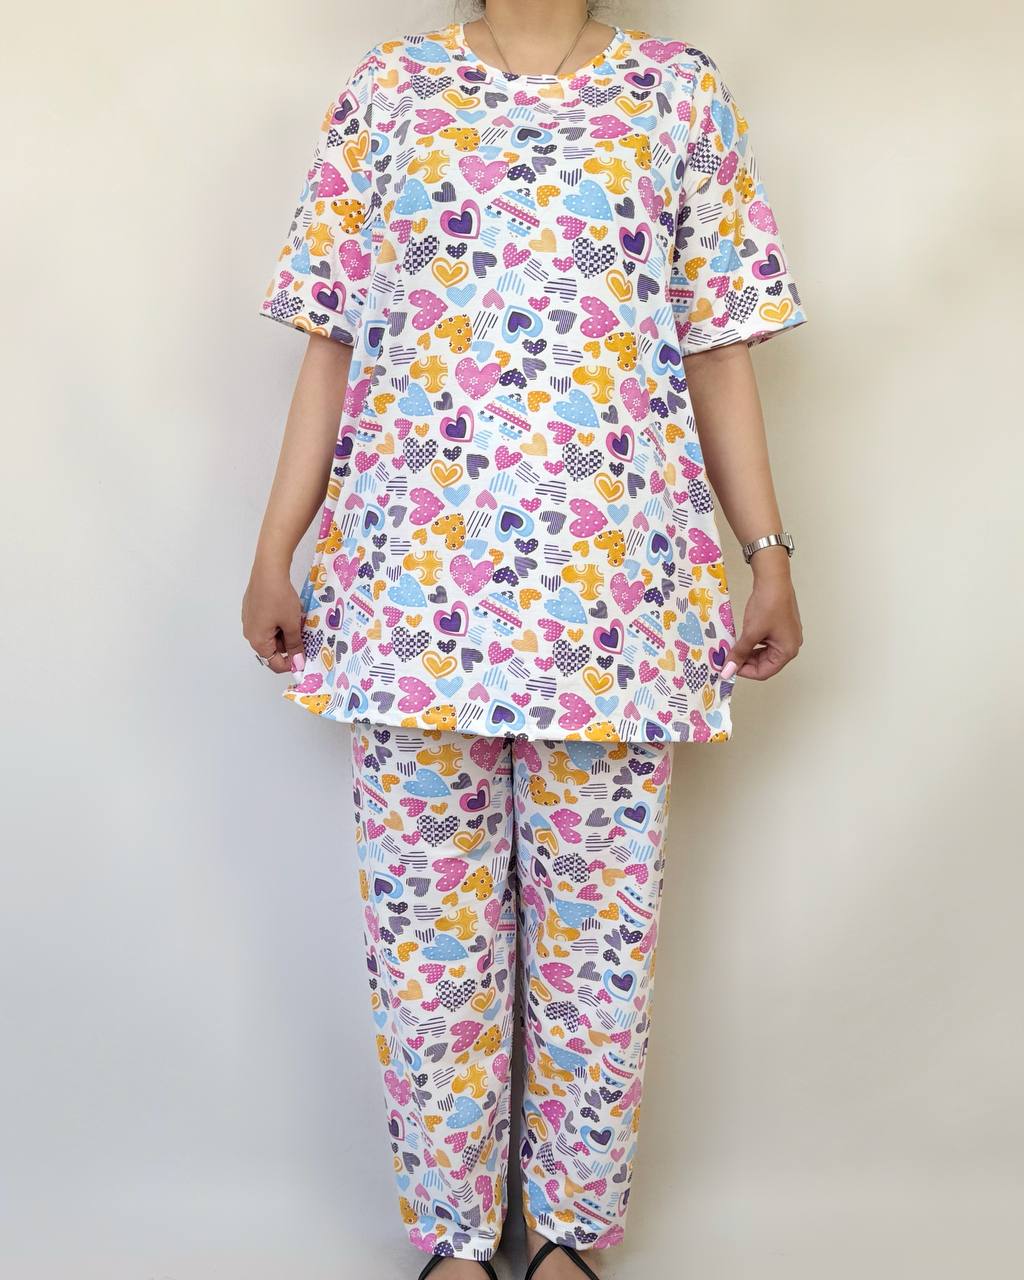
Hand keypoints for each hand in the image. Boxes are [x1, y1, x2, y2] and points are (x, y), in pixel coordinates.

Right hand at [242, 560, 304, 675]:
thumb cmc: (279, 598)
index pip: (274, 663)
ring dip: (286, 631)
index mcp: (258, 641)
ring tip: (297, 618)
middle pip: (273, 648)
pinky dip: (280, 620)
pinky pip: (268, 622)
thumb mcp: (291, 624)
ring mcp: (249, 620)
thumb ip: (295, 645)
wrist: (269, 570)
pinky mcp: (252, 609)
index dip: (291, 662)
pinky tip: (289, 610)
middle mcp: (250, 633)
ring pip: (272, 634)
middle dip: (290, 643)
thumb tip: (298, 662)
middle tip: (304, 632)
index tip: (305, 656)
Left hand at [722, 555, 802, 680]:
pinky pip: (766, 641)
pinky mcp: (781, 626)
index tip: (728, 667)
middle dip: (746, 662)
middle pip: (765, 663)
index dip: (745, 672)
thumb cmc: (767, 606)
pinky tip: (742, 638)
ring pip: (764, 653)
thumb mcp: (751, 633)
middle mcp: (790, 645)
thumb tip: (727, 671)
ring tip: (733, 648)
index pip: (765, 672)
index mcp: (788, 651)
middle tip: (728, 657)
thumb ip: (739, 654)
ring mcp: (787, 635)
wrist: (773, 579)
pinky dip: (753, 643)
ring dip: (748, 652)